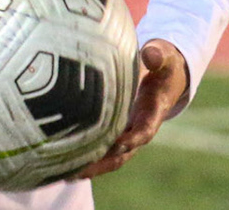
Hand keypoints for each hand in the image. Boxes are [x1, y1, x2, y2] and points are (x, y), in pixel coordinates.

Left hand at [76, 39, 189, 179]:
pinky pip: (101, 149)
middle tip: (78, 171)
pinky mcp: (116, 132)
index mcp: (153, 112)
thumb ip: (158, 55)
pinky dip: (84, 157)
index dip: (132, 139)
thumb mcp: (165, 56)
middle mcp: (139, 128)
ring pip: (109, 157)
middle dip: (102, 163)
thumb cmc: (163, 64)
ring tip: (63, 173)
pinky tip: (61, 162)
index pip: (144, 131)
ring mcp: (127, 133)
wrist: (166, 76)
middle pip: (122, 154)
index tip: (117, 144)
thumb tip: (148, 54)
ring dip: (90, 166)